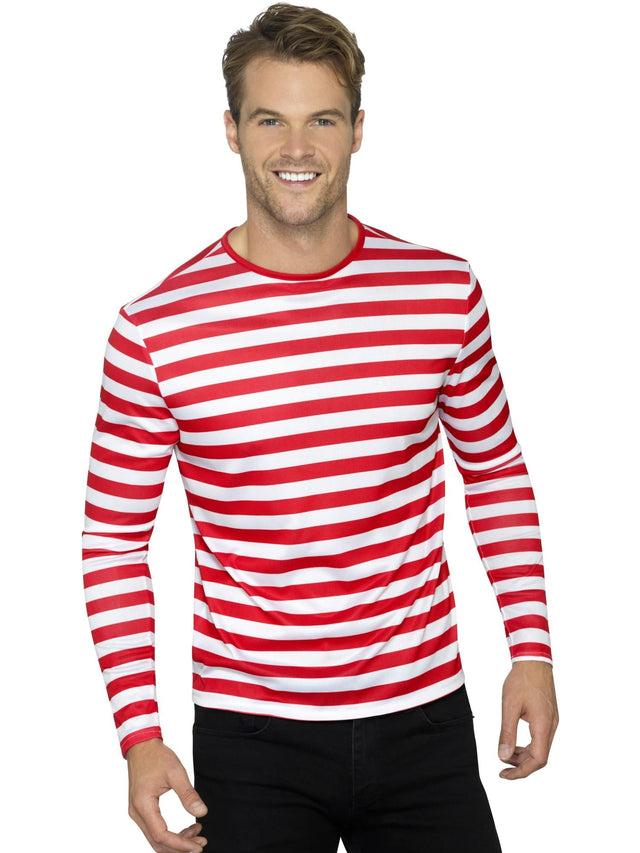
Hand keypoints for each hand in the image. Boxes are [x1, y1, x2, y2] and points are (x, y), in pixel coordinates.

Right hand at [126, 738, 207, 851]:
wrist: (141, 746)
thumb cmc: (156, 756)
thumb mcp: (176, 772)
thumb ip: (188, 794)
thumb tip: (201, 813)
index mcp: (143, 804)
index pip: (161, 835)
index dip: (180, 844)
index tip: (197, 846)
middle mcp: (137, 812)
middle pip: (157, 842)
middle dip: (179, 847)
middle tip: (200, 844)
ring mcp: (137, 812)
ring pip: (155, 838)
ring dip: (176, 842)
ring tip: (197, 834)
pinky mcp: (141, 810)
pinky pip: (154, 829)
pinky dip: (170, 834)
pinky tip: (187, 829)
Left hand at [498, 660, 558, 779]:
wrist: (534, 660)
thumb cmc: (521, 680)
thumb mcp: (510, 706)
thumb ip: (507, 732)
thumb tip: (502, 757)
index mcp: (543, 725)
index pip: (538, 760)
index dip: (521, 772)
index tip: (504, 775)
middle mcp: (551, 726)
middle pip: (540, 757)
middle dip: (521, 765)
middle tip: (502, 768)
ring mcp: (552, 720)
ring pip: (541, 748)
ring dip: (524, 755)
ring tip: (506, 754)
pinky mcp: (549, 715)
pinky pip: (541, 738)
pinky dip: (528, 745)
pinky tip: (515, 742)